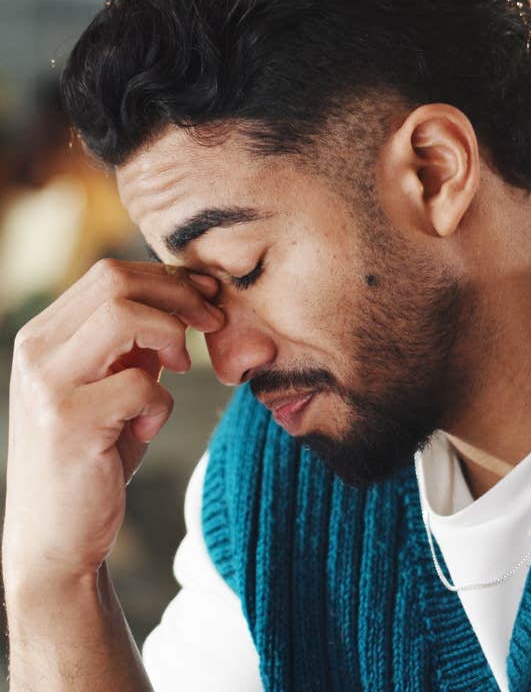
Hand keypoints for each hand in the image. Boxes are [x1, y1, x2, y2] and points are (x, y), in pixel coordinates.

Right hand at [2, 259, 223, 590]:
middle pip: (116, 281)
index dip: (169, 277)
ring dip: (170, 336)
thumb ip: (138, 343)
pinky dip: (160, 404)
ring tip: (179, 369)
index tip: (209, 296)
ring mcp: (48, 384)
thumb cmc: (96, 453)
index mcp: (46, 334)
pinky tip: (146, 429)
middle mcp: (37, 349)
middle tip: (214, 321)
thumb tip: (189, 296)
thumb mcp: (117, 384)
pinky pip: (139, 384)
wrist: (56, 536)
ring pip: (124, 315)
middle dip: (180, 294)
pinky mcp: (68, 422)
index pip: (110, 273)